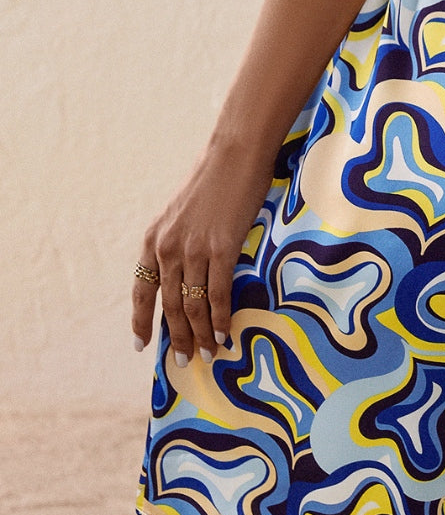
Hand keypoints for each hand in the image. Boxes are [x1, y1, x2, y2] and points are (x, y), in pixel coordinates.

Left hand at [131, 139, 274, 364]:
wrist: (235, 154)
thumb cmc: (215, 179)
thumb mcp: (183, 213)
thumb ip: (179, 241)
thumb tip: (186, 269)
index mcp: (153, 239)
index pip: (142, 290)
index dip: (140, 321)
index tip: (142, 346)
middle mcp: (167, 247)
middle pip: (170, 305)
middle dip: (177, 336)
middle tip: (185, 360)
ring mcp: (193, 249)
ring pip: (193, 305)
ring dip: (201, 334)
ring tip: (209, 353)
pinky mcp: (221, 248)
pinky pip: (218, 293)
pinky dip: (221, 318)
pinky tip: (225, 333)